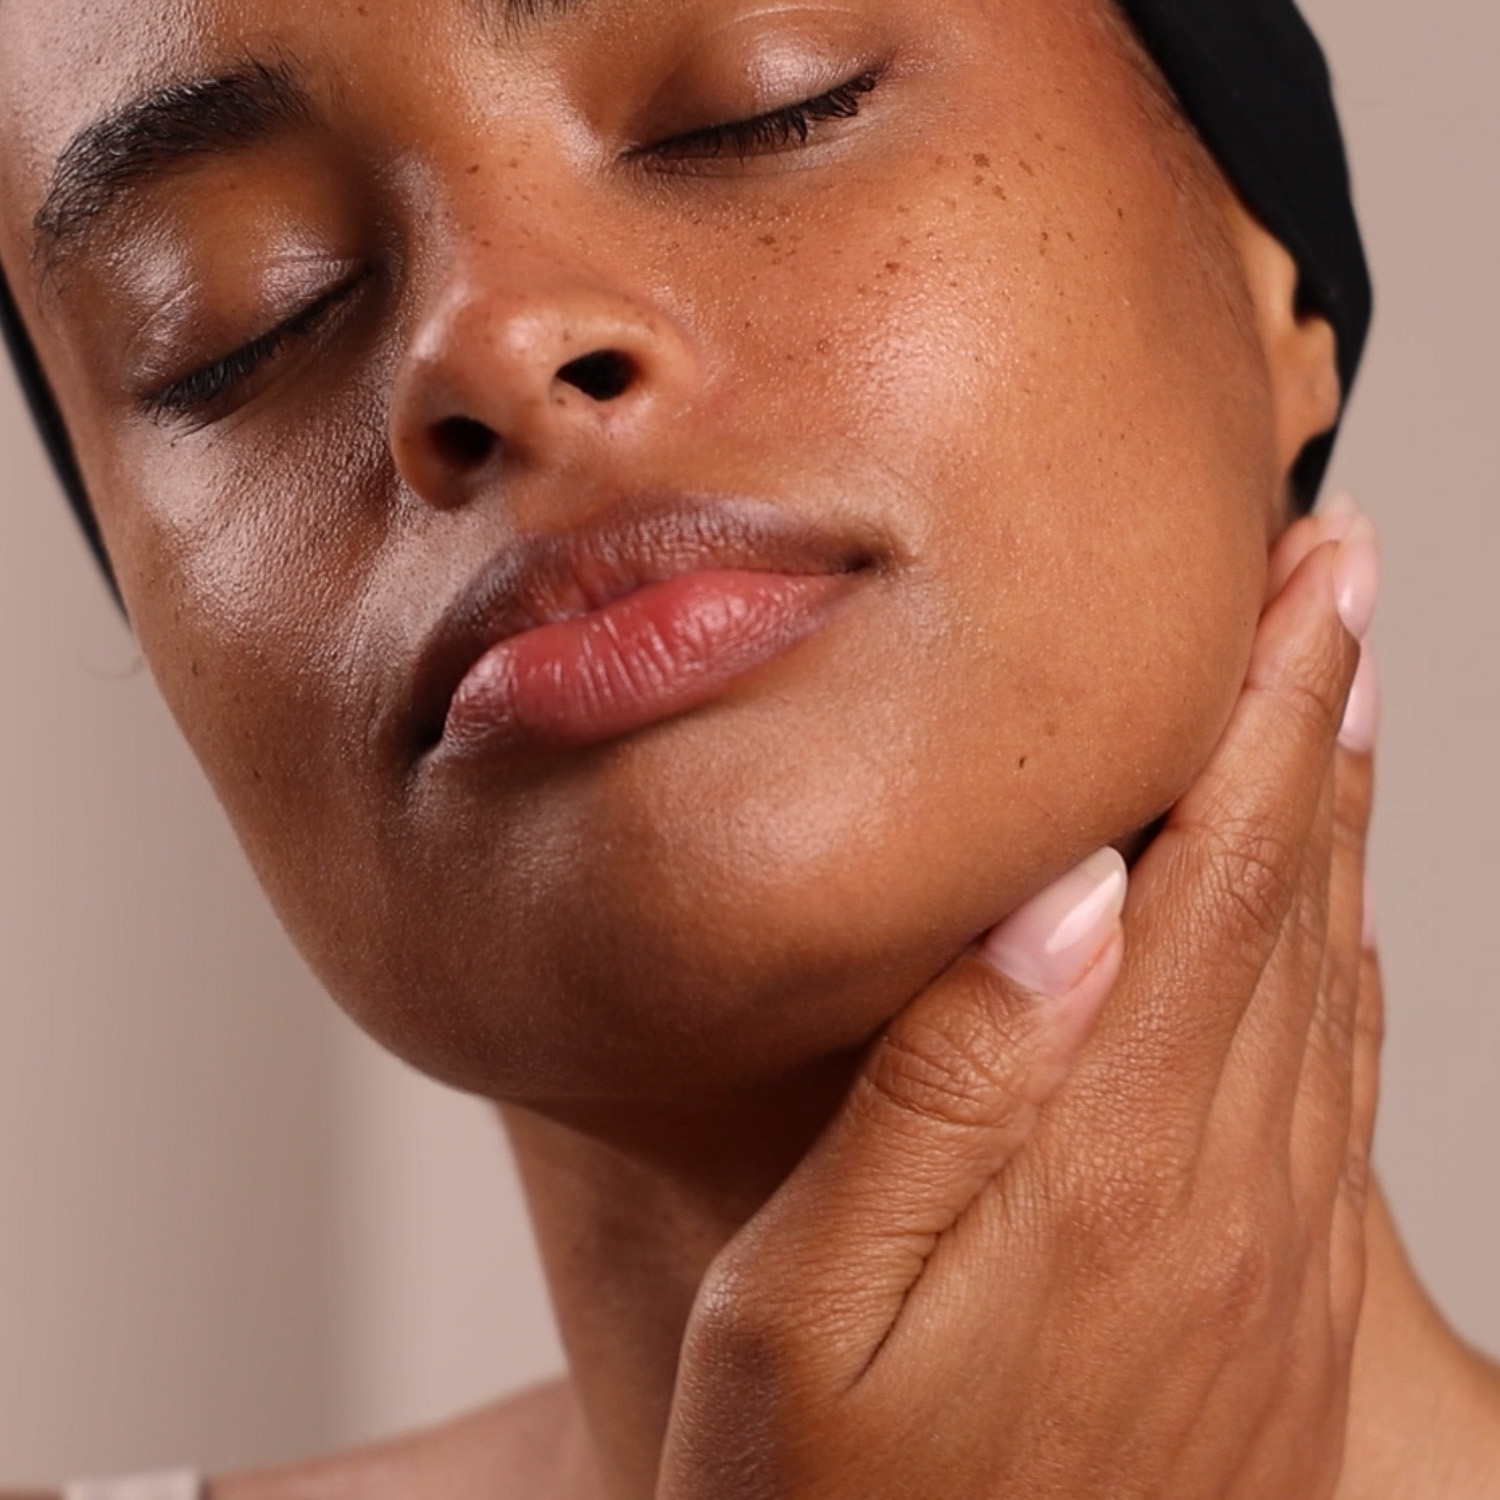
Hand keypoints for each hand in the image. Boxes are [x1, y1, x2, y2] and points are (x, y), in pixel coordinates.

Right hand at [658, 502, 1383, 1499]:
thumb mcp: (806, 1312)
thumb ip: (936, 1095)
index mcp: (1110, 1159)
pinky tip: (1333, 924)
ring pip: (1332, 979)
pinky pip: (1336, 1093)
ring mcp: (1263, 1251)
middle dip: (1324, 720)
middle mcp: (1219, 1188)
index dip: (1273, 714)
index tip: (1307, 585)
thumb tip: (1052, 901)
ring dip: (1340, 823)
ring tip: (1342, 704)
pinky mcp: (1271, 1308)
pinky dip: (1345, 965)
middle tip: (1341, 584)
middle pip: (1299, 898)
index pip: (1222, 877)